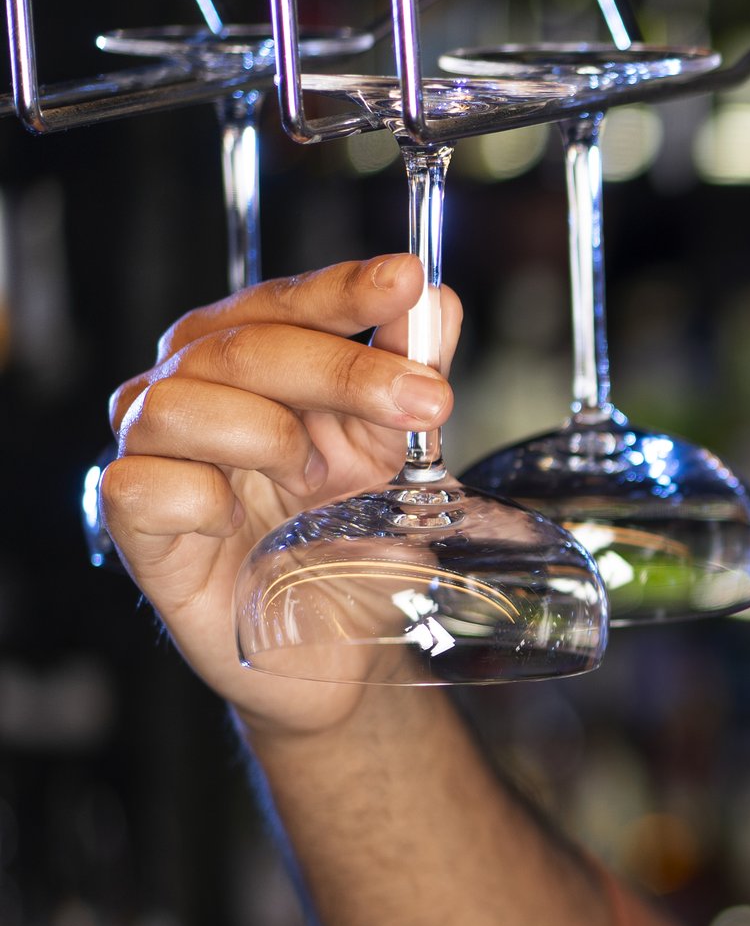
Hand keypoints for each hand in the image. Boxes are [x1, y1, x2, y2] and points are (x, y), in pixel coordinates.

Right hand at [102, 255, 465, 739]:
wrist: (341, 645)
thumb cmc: (351, 540)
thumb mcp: (399, 456)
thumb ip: (411, 375)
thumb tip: (437, 303)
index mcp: (253, 361)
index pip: (284, 302)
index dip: (344, 289)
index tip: (407, 280)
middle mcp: (193, 391)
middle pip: (242, 346)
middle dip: (343, 369)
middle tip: (425, 401)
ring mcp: (157, 454)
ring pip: (181, 402)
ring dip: (268, 435)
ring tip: (315, 479)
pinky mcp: (136, 524)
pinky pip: (145, 485)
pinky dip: (203, 496)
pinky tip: (240, 517)